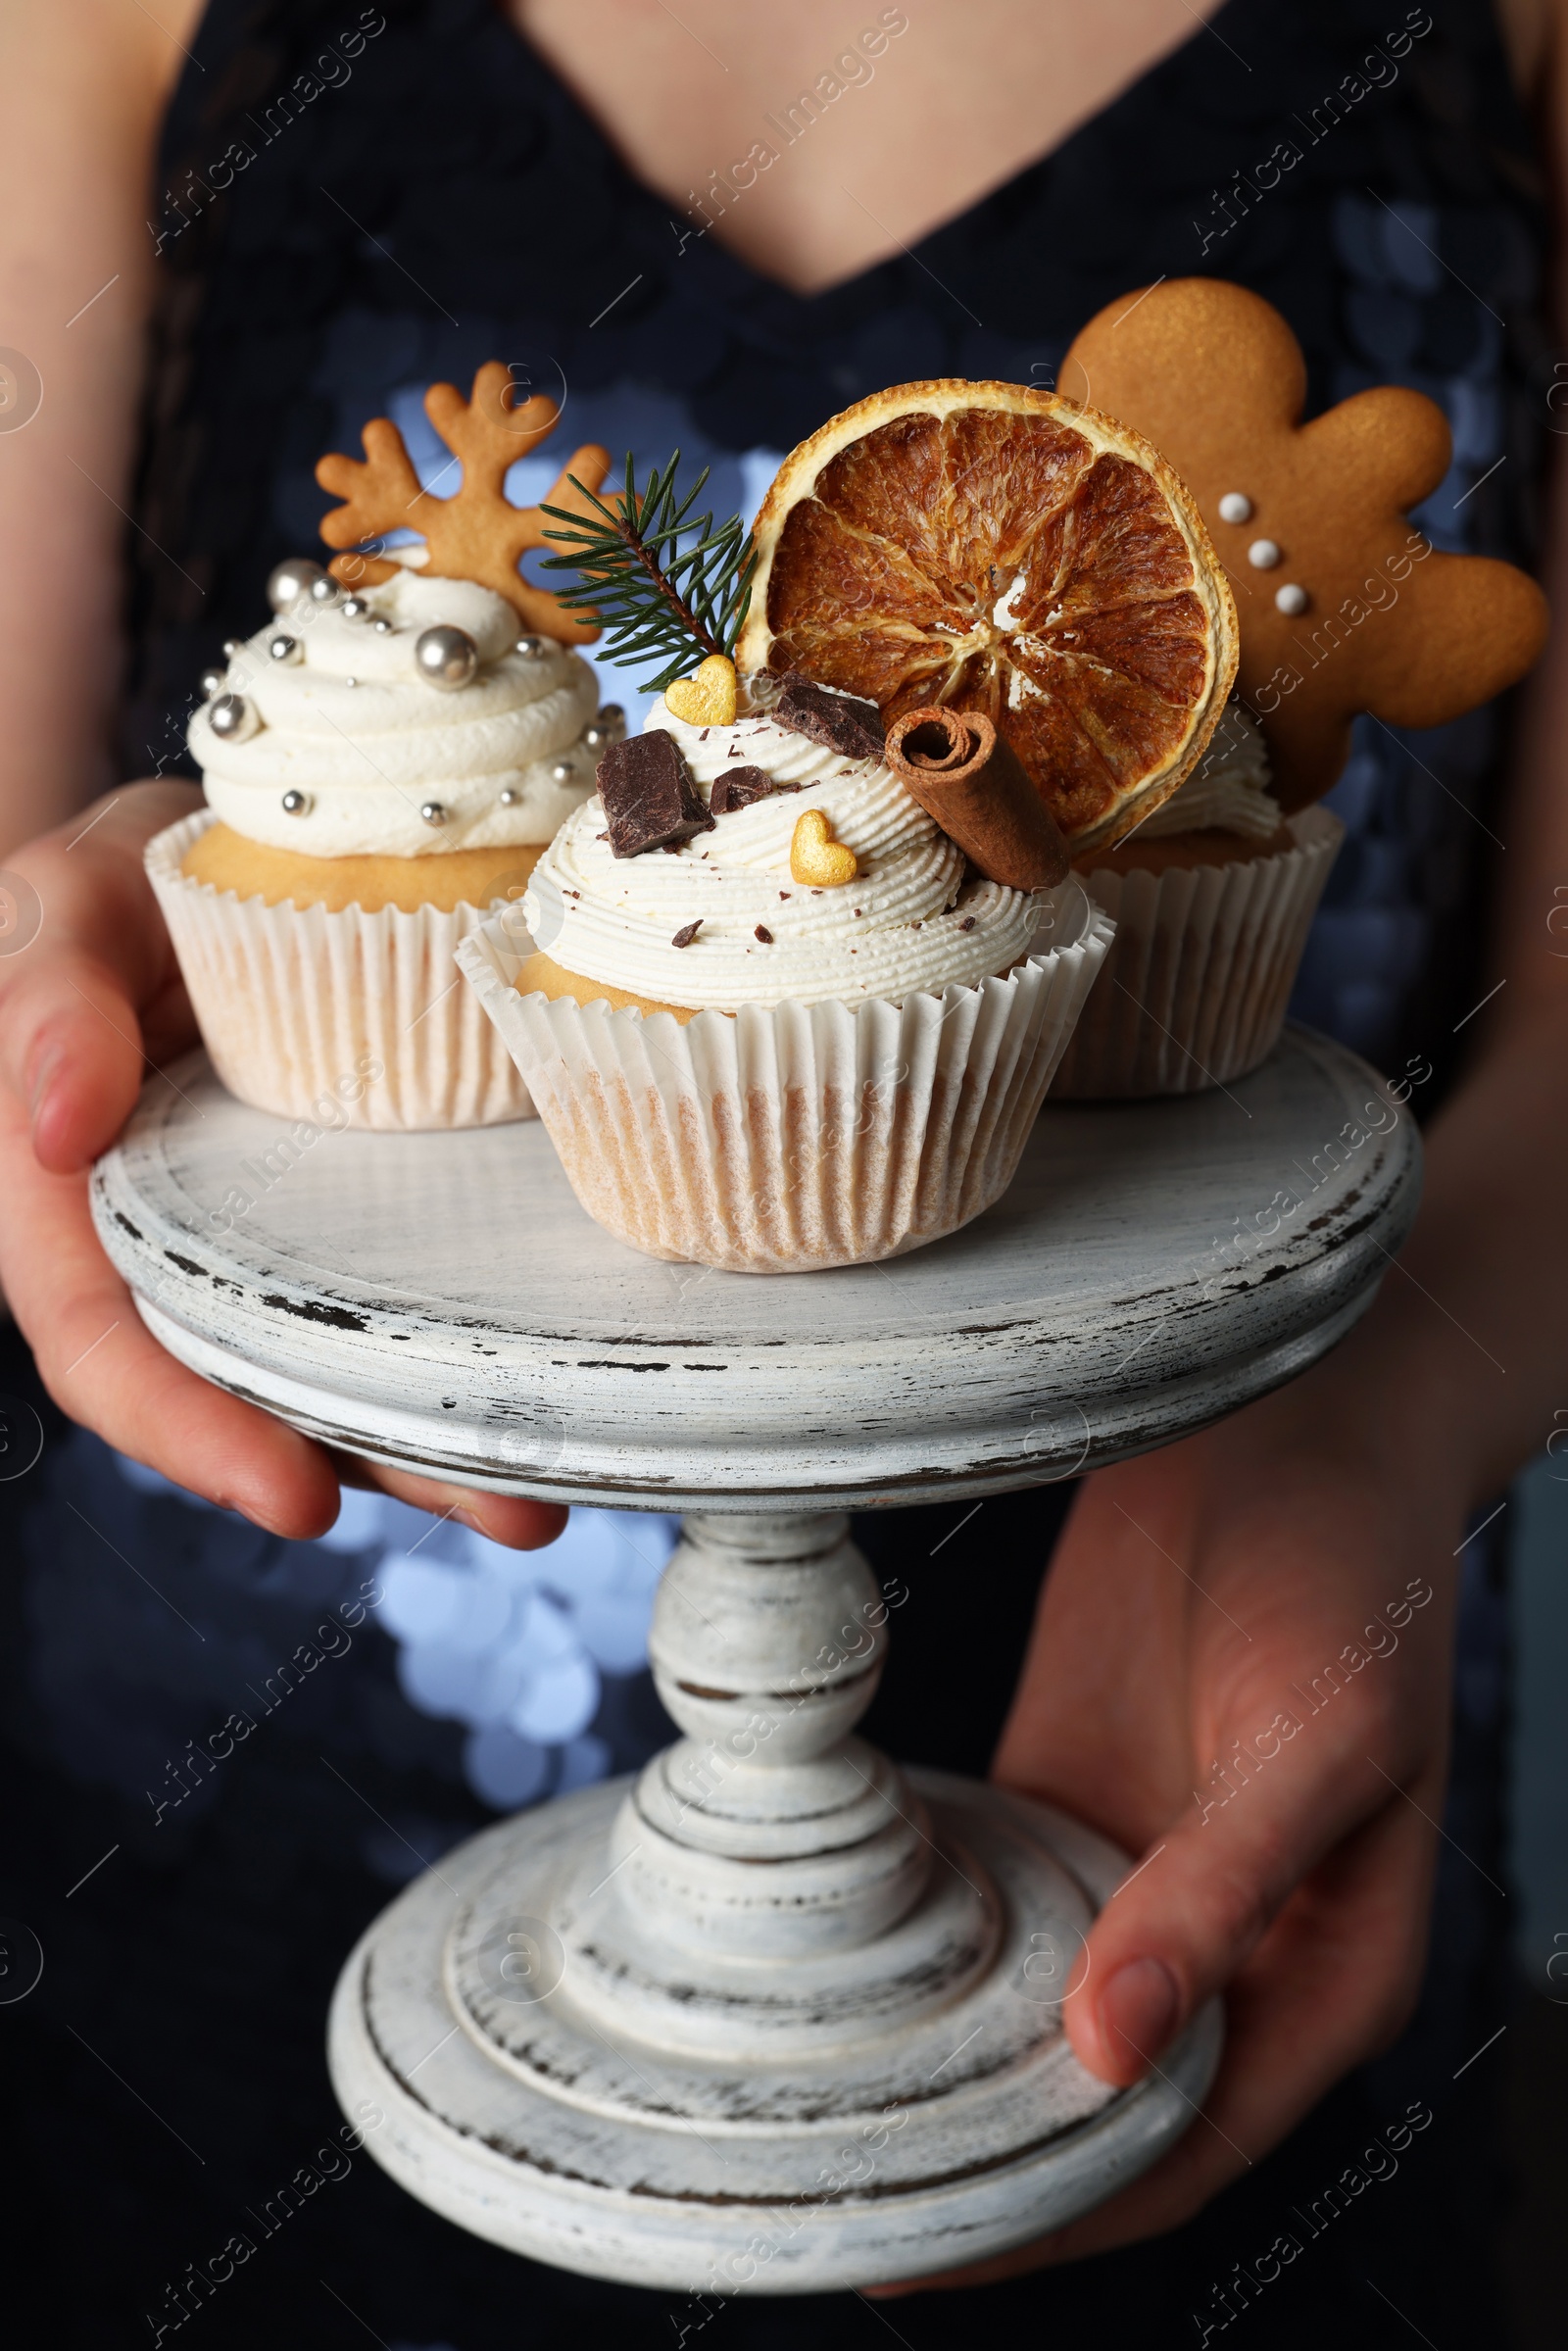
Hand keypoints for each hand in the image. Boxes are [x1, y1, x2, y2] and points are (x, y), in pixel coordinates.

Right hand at [0, 784, 565, 1548]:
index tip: (300, 1497)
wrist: (212, 853)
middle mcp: (170, 1252)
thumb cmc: (108, 890)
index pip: (105, 1345)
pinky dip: (478, 1338)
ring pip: (345, 1363)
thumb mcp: (61, 912)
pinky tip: (567, 1369)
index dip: (191, 1433)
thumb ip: (47, 1005)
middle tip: (508, 1509)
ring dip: (447, 1439)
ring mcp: (269, 1242)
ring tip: (558, 1484)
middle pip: (256, 1390)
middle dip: (376, 1464)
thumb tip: (54, 1127)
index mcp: (64, 1210)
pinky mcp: (353, 1212)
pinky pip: (410, 1288)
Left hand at [874, 1360, 1460, 2289]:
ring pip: (1023, 2015)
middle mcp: (1221, 1950)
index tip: (927, 2251)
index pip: (1180, 2147)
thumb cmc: (1352, 1579)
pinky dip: (919, 1947)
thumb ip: (1217, 1895)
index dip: (1063, 2213)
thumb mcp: (1316, 1741)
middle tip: (824, 2197)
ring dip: (935, 2063)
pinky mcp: (1064, 1793)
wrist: (1293, 1429)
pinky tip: (827, 1968)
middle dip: (976, 2163)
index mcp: (1317, 1975)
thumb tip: (1111, 2055)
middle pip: (1087, 2106)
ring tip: (800, 2109)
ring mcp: (1133, 1873)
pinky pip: (985, 1903)